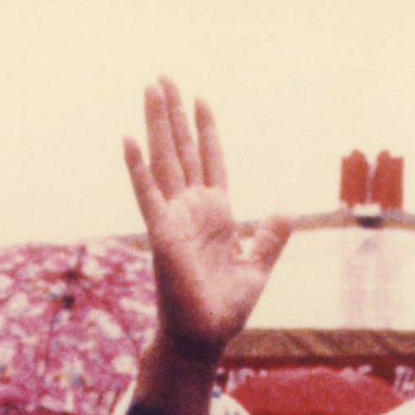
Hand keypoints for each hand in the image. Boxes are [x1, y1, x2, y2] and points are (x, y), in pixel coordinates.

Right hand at [124, 79, 291, 398]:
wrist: (204, 337)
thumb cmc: (224, 309)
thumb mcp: (257, 267)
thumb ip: (269, 237)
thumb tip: (285, 210)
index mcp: (215, 215)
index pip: (210, 162)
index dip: (206, 130)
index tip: (200, 100)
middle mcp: (191, 210)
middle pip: (182, 151)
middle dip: (174, 114)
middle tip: (163, 77)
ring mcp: (174, 219)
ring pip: (163, 161)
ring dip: (156, 125)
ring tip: (149, 89)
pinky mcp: (161, 234)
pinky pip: (147, 195)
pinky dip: (137, 168)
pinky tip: (129, 140)